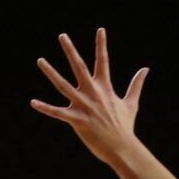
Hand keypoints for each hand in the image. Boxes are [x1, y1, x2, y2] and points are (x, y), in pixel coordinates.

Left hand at [31, 29, 148, 163]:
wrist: (123, 148)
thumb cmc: (125, 126)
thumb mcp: (132, 103)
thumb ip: (136, 85)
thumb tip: (145, 69)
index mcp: (105, 89)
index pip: (104, 62)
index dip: (102, 45)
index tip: (100, 30)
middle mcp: (94, 94)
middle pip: (80, 68)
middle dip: (71, 51)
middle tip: (62, 36)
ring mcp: (84, 106)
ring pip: (64, 86)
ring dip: (51, 73)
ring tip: (40, 60)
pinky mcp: (77, 120)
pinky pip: (58, 113)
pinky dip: (46, 108)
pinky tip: (33, 102)